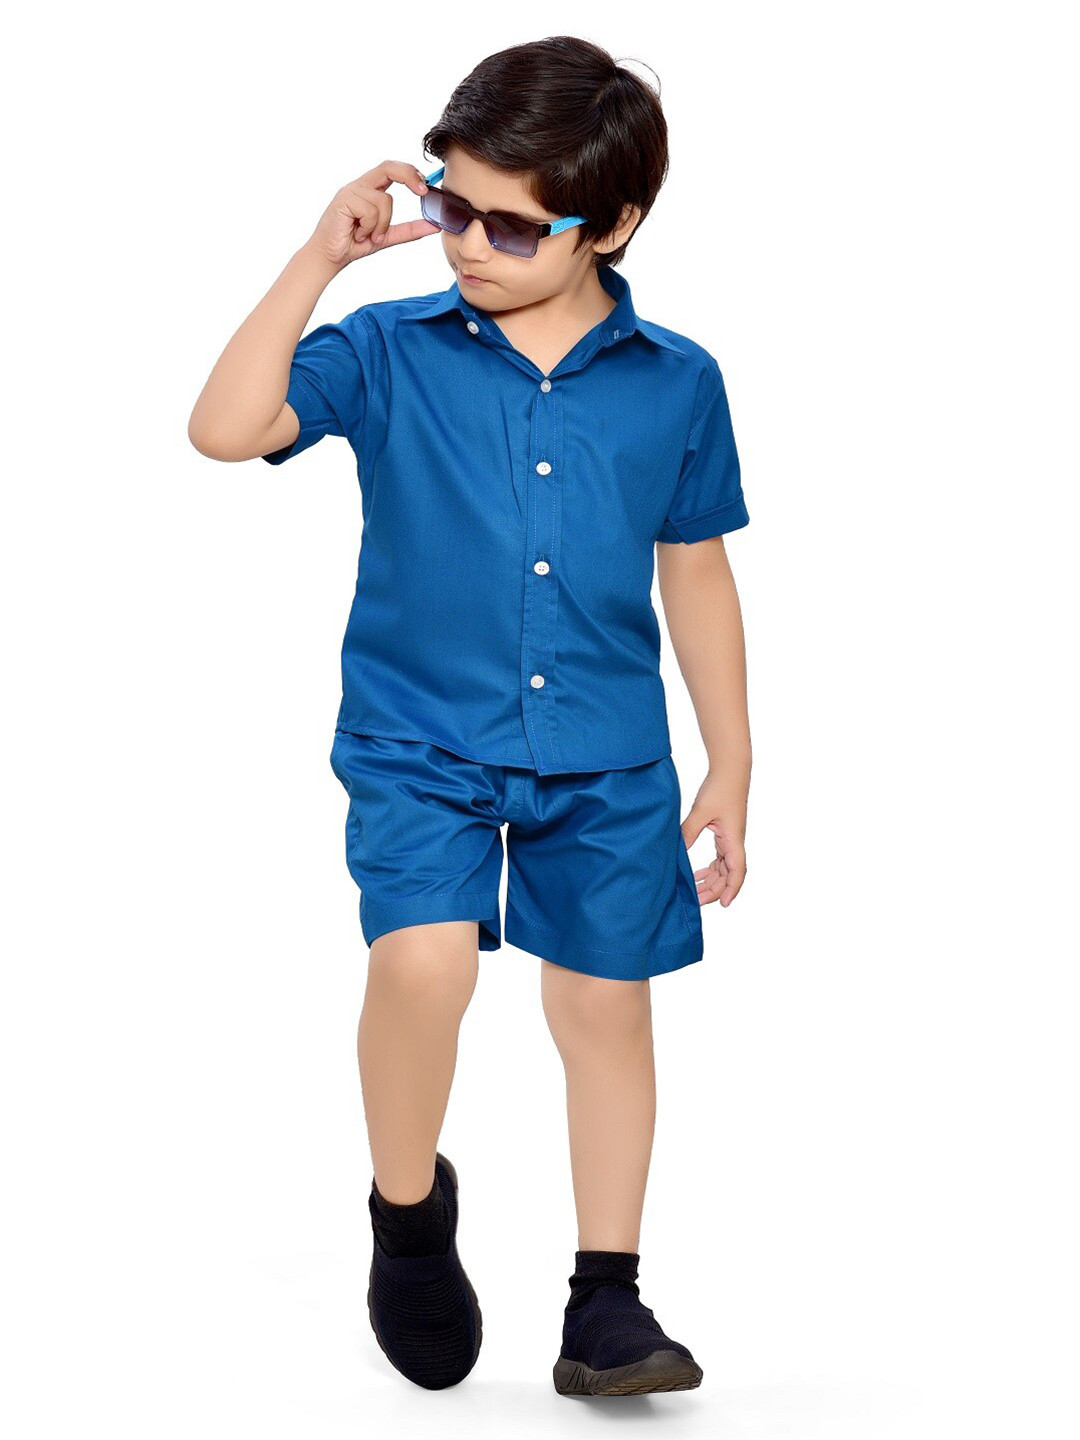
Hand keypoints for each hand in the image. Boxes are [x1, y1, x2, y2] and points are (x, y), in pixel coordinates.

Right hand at [302, 159, 441, 269]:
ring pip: (384, 200)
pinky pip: (370, 211)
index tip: (425, 187)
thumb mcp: (388, 237)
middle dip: (409, 176)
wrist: (330, 257)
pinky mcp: (343, 200)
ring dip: (382, 225)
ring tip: (368, 235)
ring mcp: (351, 191)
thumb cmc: (353, 244)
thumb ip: (410, 230)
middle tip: (423, 191)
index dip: (410, 172)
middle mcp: (360, 186)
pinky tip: (358, 234)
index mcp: (370, 190)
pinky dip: (369, 228)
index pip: (392, 169)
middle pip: (389, 167)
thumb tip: (434, 226)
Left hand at [681, 772, 747, 906]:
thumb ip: (689, 831)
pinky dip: (710, 869)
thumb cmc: (719, 788)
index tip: (723, 904)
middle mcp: (734, 842)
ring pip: (724, 868)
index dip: (731, 889)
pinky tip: (697, 873)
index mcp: (733, 840)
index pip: (737, 871)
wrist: (730, 771)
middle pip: (729, 874)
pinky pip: (720, 858)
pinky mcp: (724, 833)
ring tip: (695, 891)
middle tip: (696, 901)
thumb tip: (677, 851)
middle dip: (714, 890)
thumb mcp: (700, 811)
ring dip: (711, 880)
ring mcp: (730, 839)